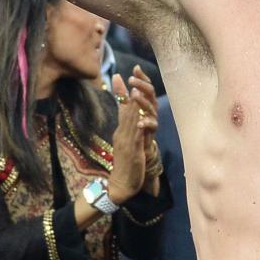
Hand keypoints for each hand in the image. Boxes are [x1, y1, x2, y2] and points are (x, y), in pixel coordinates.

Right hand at [107, 68, 157, 204]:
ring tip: (135, 91)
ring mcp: (126, 143)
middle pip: (125, 111)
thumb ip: (127, 128)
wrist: (121, 184)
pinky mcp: (132, 152)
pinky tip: (141, 119)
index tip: (118, 75)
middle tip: (129, 76)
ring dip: (133, 107)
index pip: (121, 108)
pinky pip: (136, 137)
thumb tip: (127, 115)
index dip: (121, 92)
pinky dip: (138, 127)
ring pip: (130, 122)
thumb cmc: (125, 163)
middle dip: (128, 93)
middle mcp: (121, 134)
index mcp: (120, 131)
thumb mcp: (126, 142)